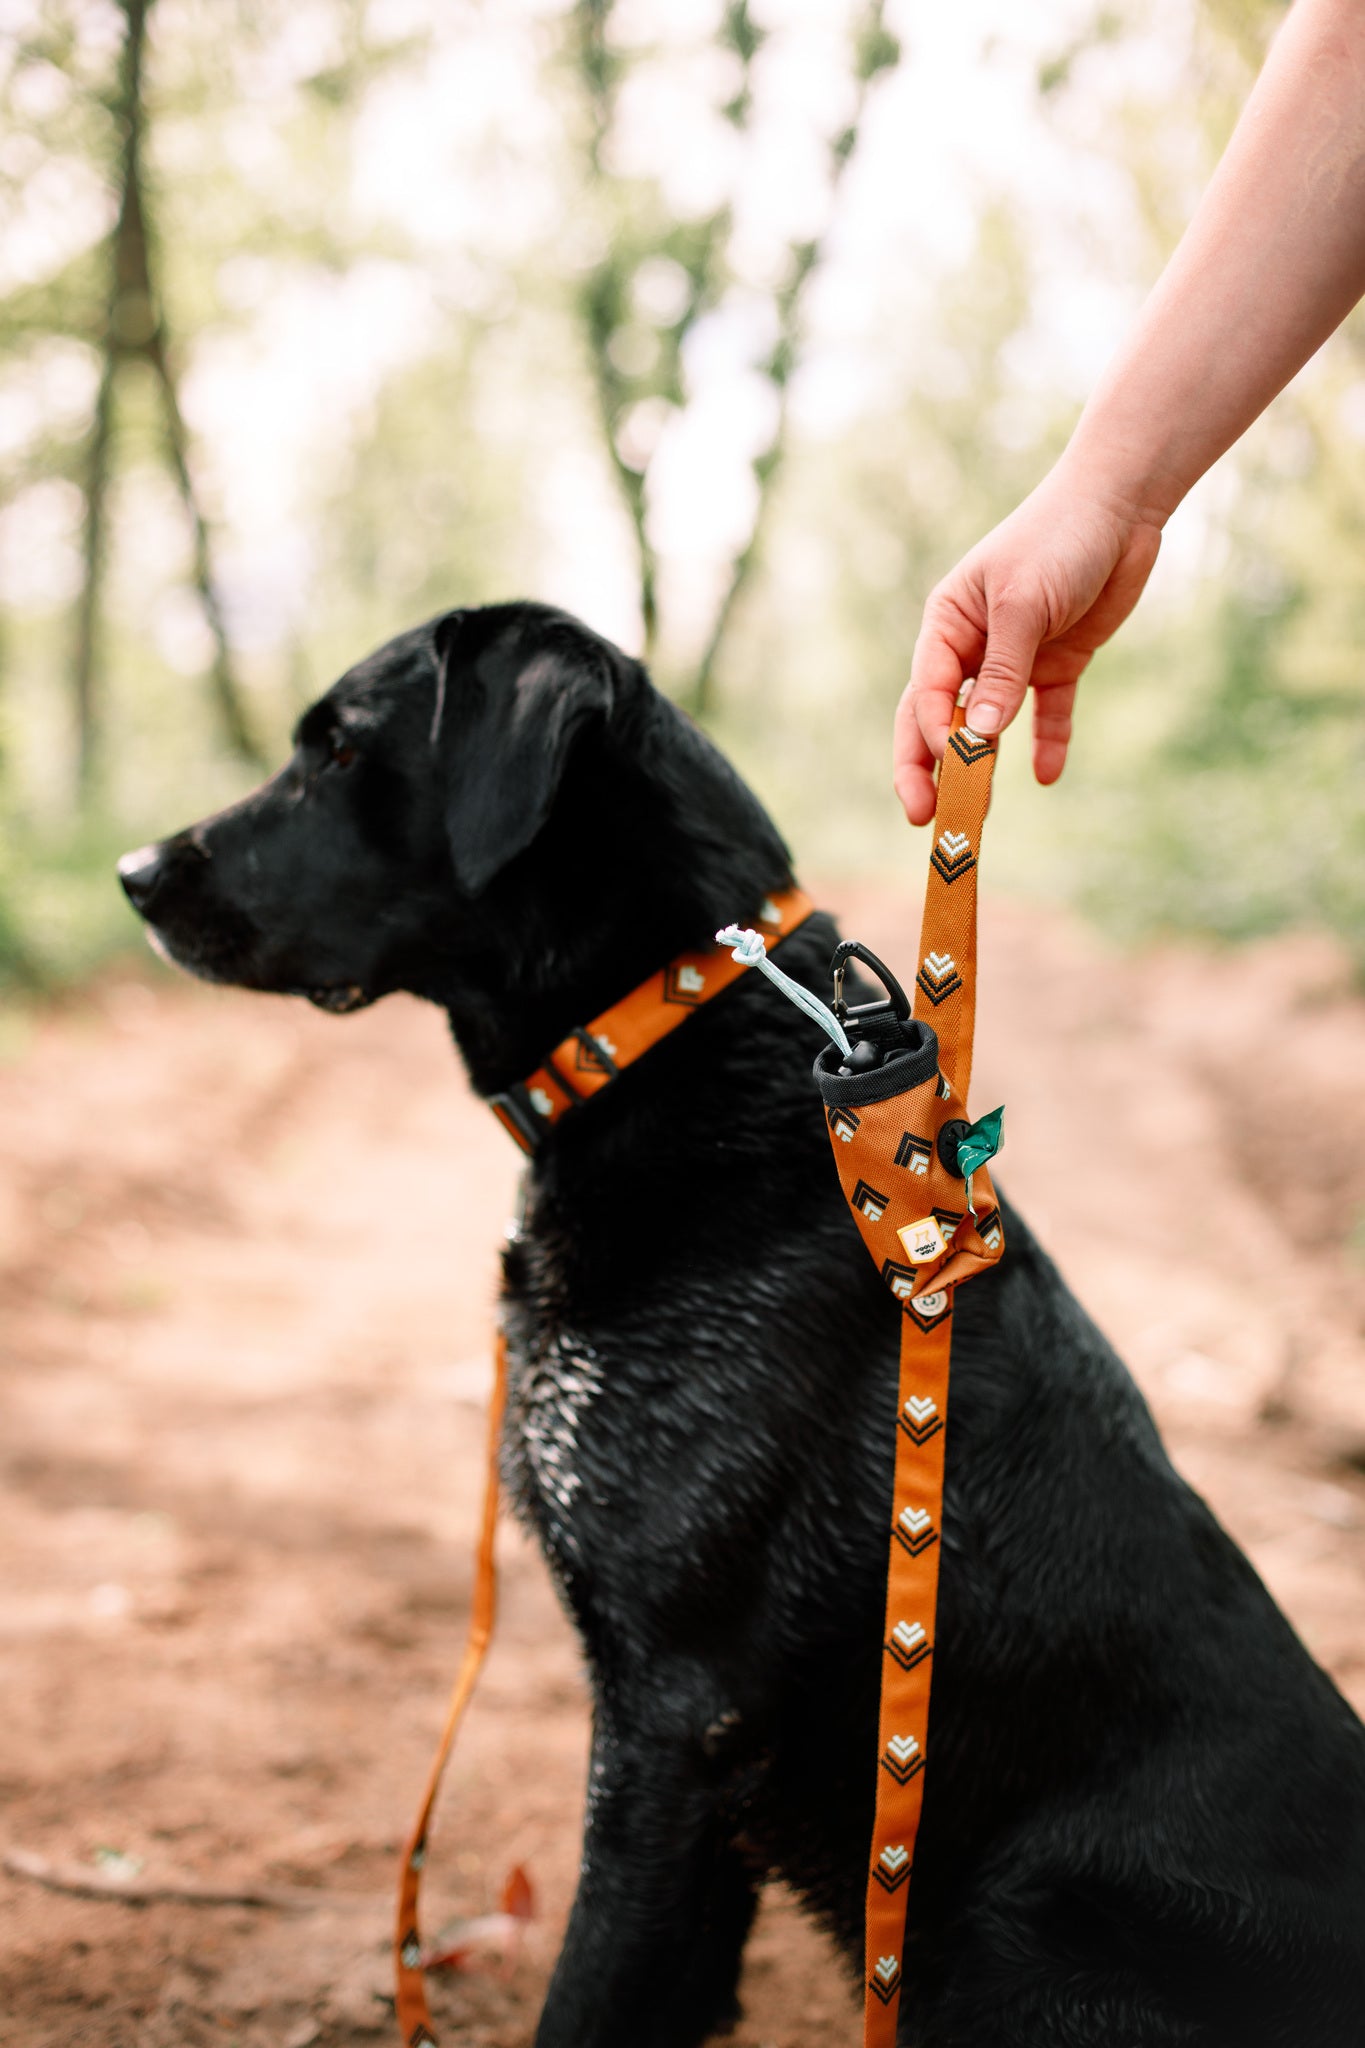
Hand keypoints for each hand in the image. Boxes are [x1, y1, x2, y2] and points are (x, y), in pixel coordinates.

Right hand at [893, 466, 1163, 823]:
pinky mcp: (1058, 664)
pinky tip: (1048, 776)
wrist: (1120, 507)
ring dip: (981, 767)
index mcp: (948, 624)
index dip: (933, 733)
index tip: (950, 764)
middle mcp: (973, 646)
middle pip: (940, 718)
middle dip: (929, 768)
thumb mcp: (1025, 604)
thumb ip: (1003, 671)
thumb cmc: (1059, 539)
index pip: (928, 691)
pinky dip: (1047, 743)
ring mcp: (1015, 658)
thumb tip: (979, 737)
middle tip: (924, 817)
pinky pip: (1047, 714)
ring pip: (988, 726)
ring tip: (977, 813)